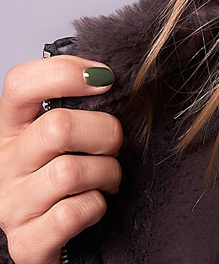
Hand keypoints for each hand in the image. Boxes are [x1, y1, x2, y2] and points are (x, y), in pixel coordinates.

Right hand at [0, 56, 122, 263]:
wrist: (50, 235)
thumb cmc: (63, 173)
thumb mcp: (62, 134)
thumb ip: (77, 103)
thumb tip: (107, 74)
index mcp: (11, 127)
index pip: (21, 83)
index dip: (66, 72)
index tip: (104, 79)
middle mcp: (4, 163)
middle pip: (59, 127)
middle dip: (105, 131)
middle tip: (113, 144)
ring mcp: (11, 204)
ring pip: (69, 171)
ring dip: (106, 172)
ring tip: (107, 176)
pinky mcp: (26, 242)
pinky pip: (72, 213)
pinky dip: (96, 206)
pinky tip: (93, 203)